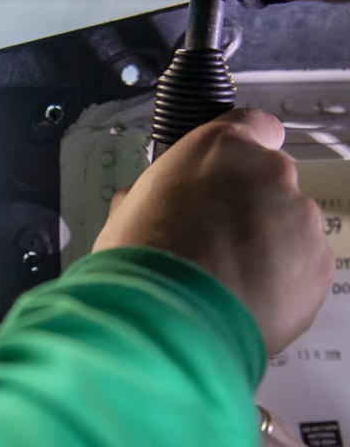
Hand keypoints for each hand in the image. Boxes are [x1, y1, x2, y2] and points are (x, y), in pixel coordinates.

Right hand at [93, 108, 333, 354]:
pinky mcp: (318, 267)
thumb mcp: (127, 211)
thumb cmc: (140, 261)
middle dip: (247, 209)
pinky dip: (279, 284)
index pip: (252, 126)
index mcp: (221, 148)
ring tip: (223, 280)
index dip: (239, 154)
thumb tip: (149, 205)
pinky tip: (241, 300)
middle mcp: (270, 173)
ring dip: (264, 248)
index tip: (228, 174)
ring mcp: (300, 220)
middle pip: (269, 183)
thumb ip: (154, 194)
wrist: (164, 320)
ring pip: (288, 228)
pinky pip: (301, 270)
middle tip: (212, 242)